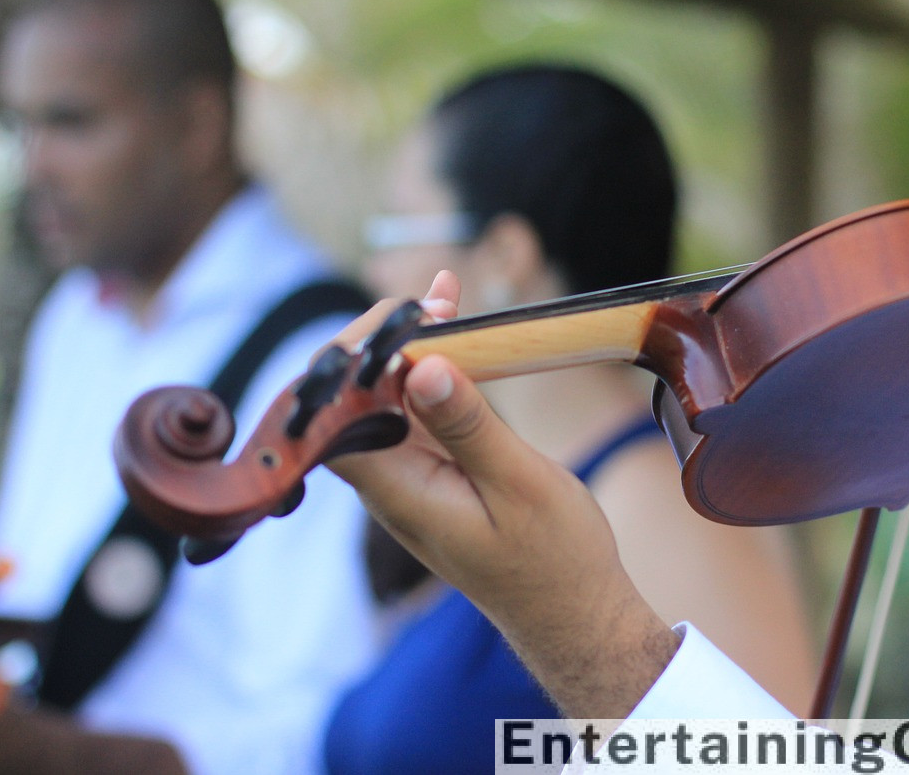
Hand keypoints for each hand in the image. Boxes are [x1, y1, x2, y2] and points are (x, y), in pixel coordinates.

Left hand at [328, 272, 678, 717]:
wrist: (572, 612)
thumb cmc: (555, 559)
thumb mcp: (520, 486)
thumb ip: (469, 427)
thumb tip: (424, 366)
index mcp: (398, 492)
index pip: (335, 416)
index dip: (353, 358)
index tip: (406, 318)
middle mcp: (390, 484)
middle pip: (352, 400)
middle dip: (384, 339)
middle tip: (438, 300)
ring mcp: (409, 479)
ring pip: (385, 400)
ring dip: (412, 346)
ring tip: (447, 296)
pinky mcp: (433, 473)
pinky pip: (416, 412)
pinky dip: (434, 369)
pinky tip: (456, 329)